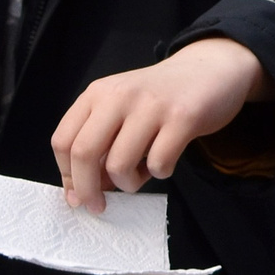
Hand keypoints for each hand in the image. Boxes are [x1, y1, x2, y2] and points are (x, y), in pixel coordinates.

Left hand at [50, 38, 273, 209]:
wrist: (210, 68)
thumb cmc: (160, 96)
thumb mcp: (121, 107)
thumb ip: (99, 141)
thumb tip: (79, 191)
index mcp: (98, 93)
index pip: (63, 140)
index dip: (67, 174)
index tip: (78, 194)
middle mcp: (120, 95)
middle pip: (84, 153)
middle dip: (87, 189)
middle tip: (99, 206)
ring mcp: (152, 105)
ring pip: (119, 165)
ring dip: (129, 183)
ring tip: (142, 173)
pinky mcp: (183, 117)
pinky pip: (159, 164)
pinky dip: (159, 173)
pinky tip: (165, 161)